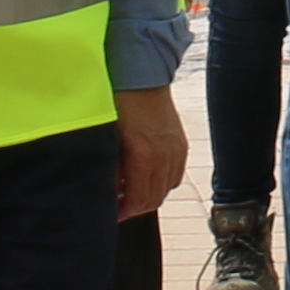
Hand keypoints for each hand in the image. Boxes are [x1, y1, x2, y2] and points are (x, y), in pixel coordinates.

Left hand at [114, 87, 188, 219]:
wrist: (142, 75)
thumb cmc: (120, 102)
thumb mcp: (108, 138)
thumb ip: (110, 168)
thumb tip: (109, 190)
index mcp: (144, 156)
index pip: (138, 201)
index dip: (124, 212)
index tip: (112, 214)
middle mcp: (164, 156)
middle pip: (153, 200)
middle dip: (134, 208)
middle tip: (118, 207)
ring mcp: (176, 150)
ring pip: (166, 190)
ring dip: (148, 196)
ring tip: (130, 191)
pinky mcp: (181, 144)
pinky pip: (175, 175)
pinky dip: (162, 183)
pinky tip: (146, 176)